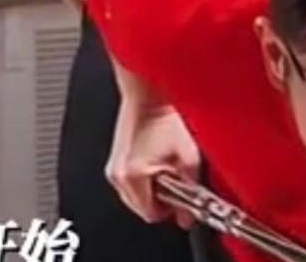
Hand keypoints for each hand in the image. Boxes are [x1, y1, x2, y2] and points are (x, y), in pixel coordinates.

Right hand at [105, 100, 200, 228]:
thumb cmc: (164, 117)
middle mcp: (117, 174)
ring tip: (166, 166)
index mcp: (132, 177)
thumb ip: (191, 189)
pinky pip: (129, 178)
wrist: (149, 92)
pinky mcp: (115, 155)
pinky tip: (155, 157)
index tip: (182, 202)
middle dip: (160, 199)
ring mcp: (114, 164)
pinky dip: (142, 176)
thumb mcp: (189, 156)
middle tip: (176, 183)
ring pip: (134, 194)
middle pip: (140, 207)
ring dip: (151, 188)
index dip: (171, 210)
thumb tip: (188, 213)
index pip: (150, 214)